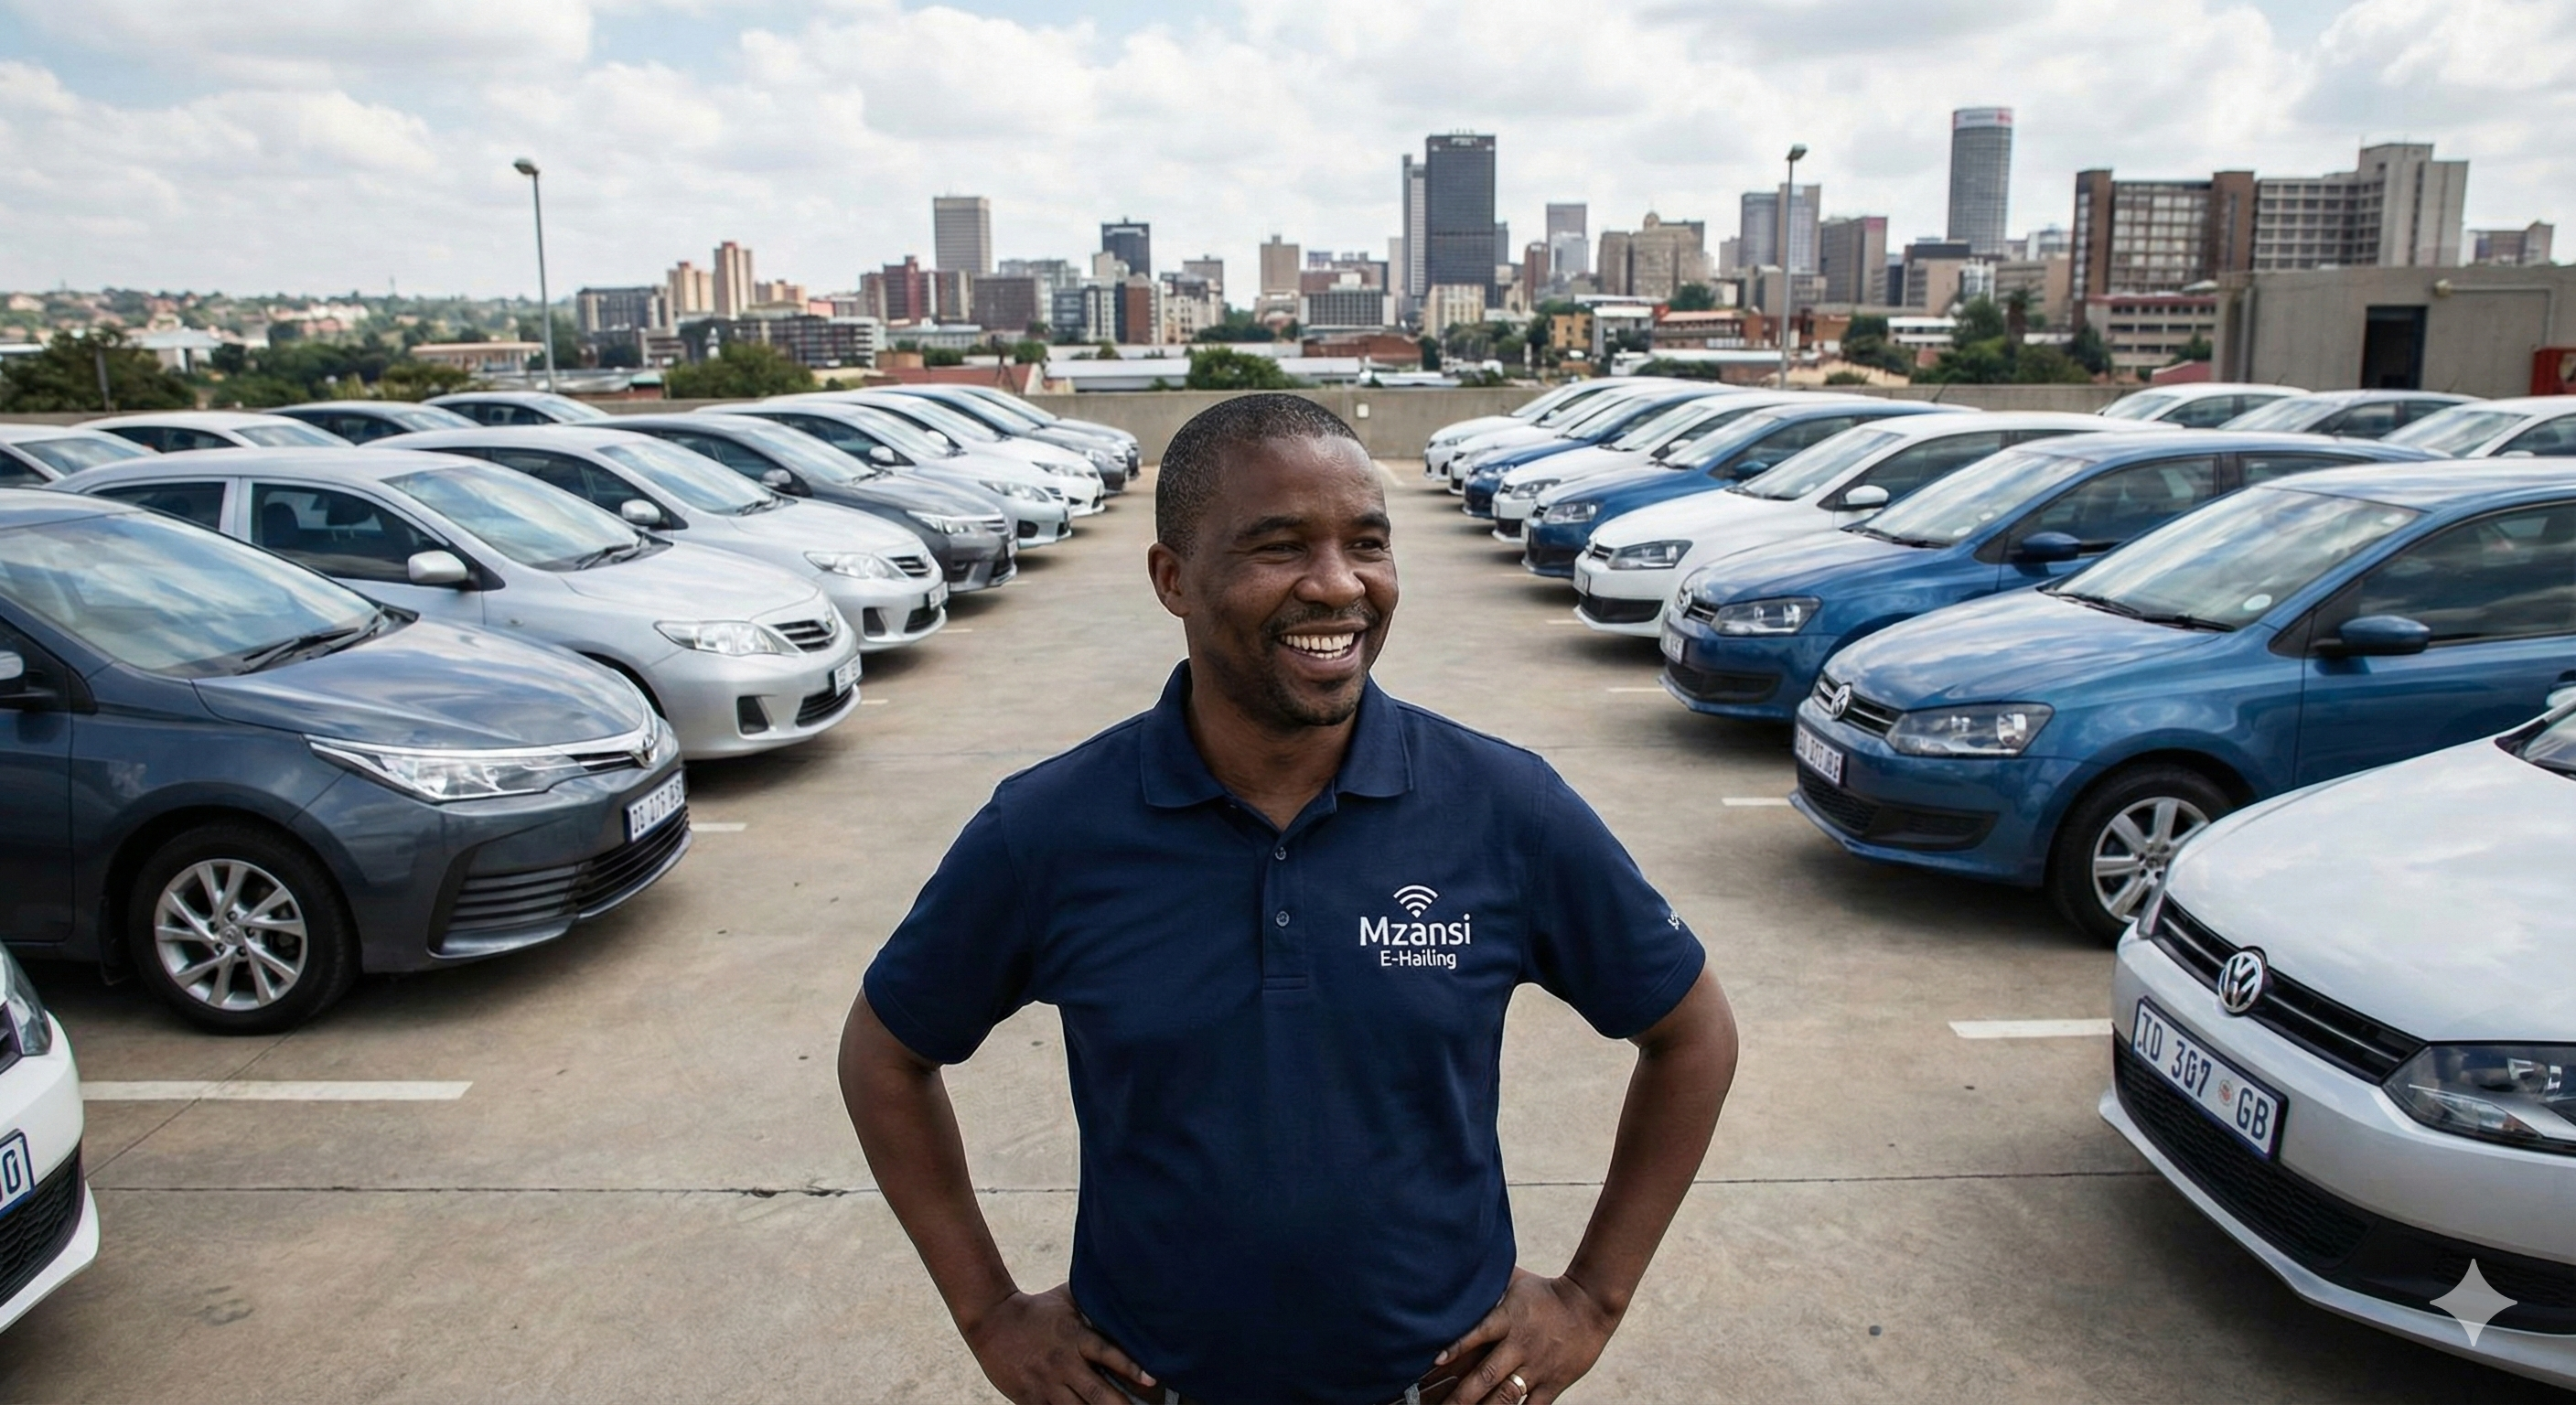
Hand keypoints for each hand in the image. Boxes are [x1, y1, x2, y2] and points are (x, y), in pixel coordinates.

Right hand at [960, 1284, 1156, 1404]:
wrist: (991, 1321)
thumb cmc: (1035, 1309)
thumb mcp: (1065, 1298)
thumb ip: (1092, 1300)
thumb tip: (1123, 1287)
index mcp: (1074, 1337)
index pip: (1107, 1352)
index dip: (1130, 1367)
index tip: (1151, 1381)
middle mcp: (1063, 1362)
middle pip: (1098, 1391)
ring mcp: (1046, 1383)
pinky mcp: (1029, 1398)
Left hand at [1436, 1268, 1620, 1404]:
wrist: (1591, 1304)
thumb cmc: (1547, 1291)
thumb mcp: (1516, 1281)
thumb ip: (1490, 1282)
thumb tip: (1461, 1269)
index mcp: (1508, 1319)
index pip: (1478, 1333)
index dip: (1457, 1347)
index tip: (1436, 1362)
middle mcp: (1520, 1346)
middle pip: (1487, 1375)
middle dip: (1461, 1396)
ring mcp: (1537, 1367)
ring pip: (1506, 1396)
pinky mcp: (1553, 1383)